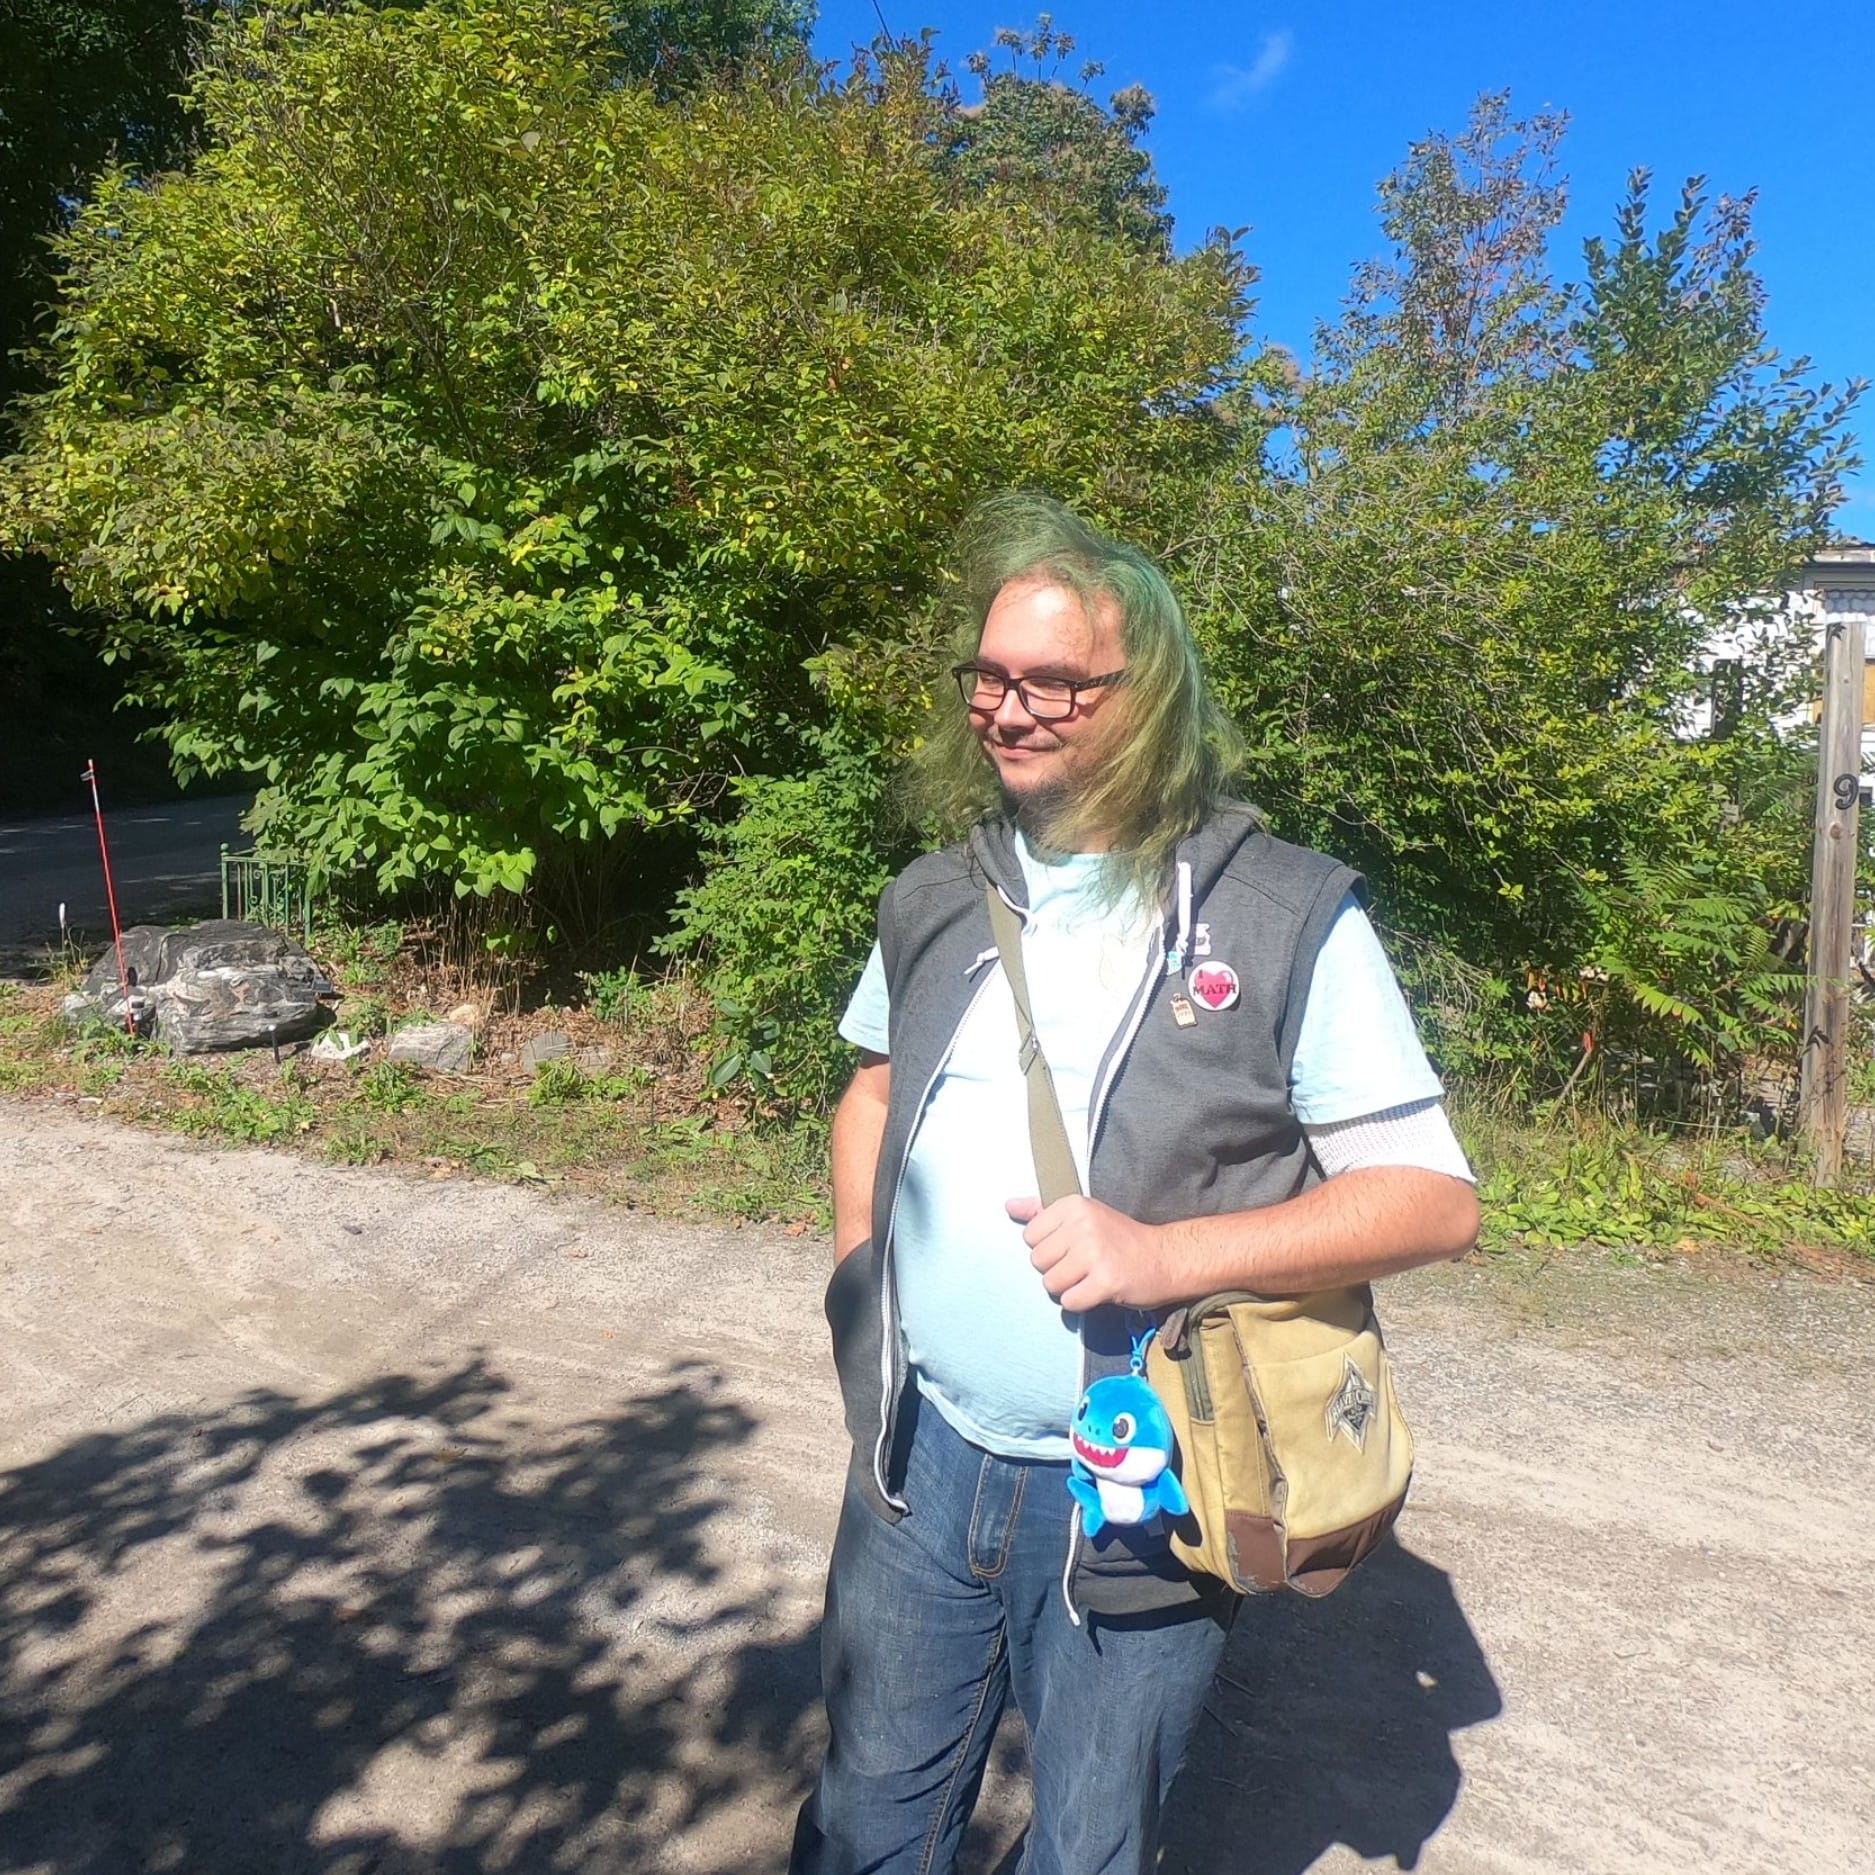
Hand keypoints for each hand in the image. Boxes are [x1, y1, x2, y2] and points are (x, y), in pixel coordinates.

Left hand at [1006, 1194, 1179, 1312]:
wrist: (1164, 1258)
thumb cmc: (1121, 1238)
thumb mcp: (1084, 1215)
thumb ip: (1043, 1211)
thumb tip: (1009, 1205)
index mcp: (1074, 1205)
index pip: (1030, 1236)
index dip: (1049, 1247)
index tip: (1072, 1246)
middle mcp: (1083, 1225)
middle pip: (1037, 1261)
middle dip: (1057, 1269)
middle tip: (1083, 1265)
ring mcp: (1095, 1253)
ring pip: (1051, 1284)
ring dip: (1068, 1288)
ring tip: (1089, 1278)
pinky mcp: (1106, 1281)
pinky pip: (1069, 1302)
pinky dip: (1080, 1303)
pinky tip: (1097, 1291)